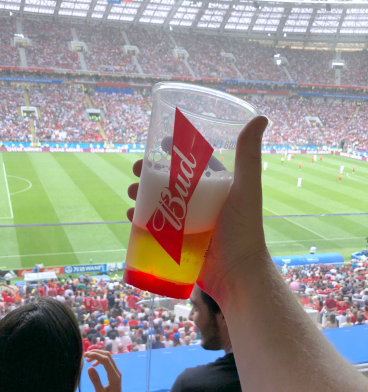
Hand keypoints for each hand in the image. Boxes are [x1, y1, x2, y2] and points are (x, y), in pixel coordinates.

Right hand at [85, 349, 130, 391]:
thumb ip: (95, 380)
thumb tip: (89, 368)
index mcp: (114, 377)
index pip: (105, 360)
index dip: (95, 355)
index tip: (85, 355)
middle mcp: (116, 373)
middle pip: (108, 356)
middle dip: (96, 352)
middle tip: (85, 355)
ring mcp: (116, 373)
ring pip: (108, 358)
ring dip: (98, 356)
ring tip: (87, 360)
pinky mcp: (115, 375)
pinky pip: (108, 363)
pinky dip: (100, 360)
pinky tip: (93, 365)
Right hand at [126, 117, 268, 300]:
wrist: (236, 274)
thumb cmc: (243, 229)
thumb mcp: (245, 189)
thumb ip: (249, 155)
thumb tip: (260, 116)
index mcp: (219, 189)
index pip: (194, 165)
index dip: (174, 152)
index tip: (157, 144)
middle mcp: (204, 205)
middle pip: (171, 183)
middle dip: (150, 175)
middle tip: (136, 171)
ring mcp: (190, 224)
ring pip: (160, 204)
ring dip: (142, 196)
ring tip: (130, 194)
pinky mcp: (179, 243)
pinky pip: (157, 228)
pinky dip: (142, 221)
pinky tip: (132, 217)